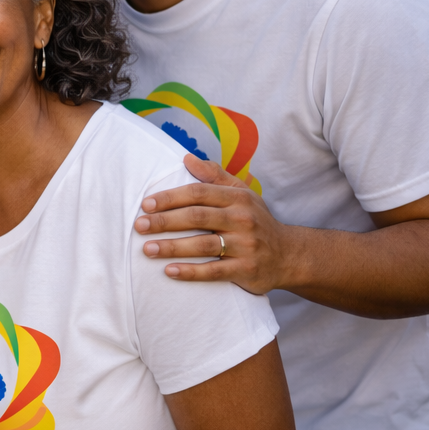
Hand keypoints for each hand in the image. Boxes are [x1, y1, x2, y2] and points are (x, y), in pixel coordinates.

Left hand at [134, 154, 298, 294]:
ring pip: (203, 245)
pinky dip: (190, 272)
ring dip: (172, 247)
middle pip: (197, 217)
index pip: (199, 193)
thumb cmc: (255, 221)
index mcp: (238, 198)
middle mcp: (243, 220)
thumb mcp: (242, 194)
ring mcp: (246, 246)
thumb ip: (214, 176)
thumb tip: (186, 157)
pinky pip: (214, 272)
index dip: (170, 198)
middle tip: (139, 225)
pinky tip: (169, 271)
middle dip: (165, 221)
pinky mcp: (246, 270)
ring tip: (147, 249)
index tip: (145, 205)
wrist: (289, 255)